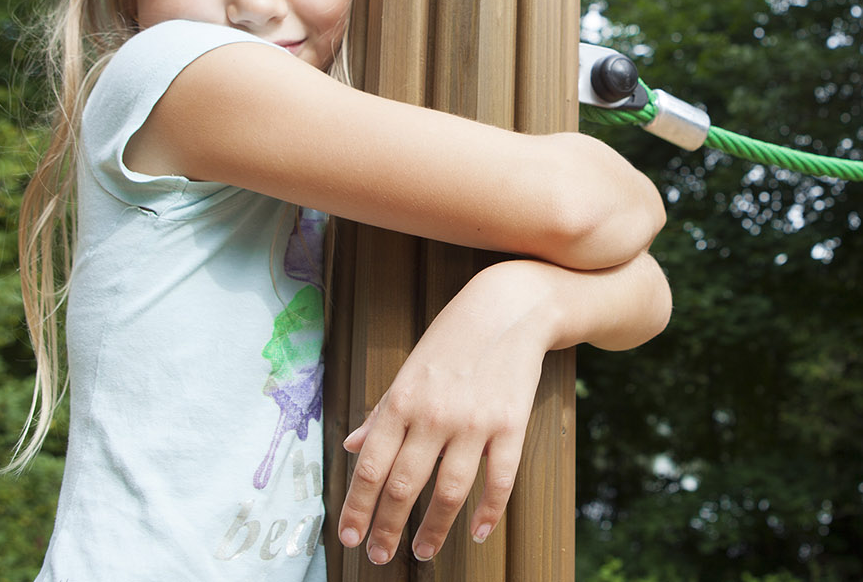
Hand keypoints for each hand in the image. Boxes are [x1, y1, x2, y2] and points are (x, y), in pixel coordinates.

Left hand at [335, 262, 557, 563]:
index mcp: (402, 401)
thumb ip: (381, 412)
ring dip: (434, 530)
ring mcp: (474, 422)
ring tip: (423, 551)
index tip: (350, 537)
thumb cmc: (453, 339)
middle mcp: (434, 414)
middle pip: (404, 485)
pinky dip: (489, 512)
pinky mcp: (511, 425)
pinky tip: (478, 531)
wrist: (509, 308)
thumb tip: (352, 446)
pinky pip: (499, 480)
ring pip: (449, 491)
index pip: (371, 466)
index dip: (358, 508)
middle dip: (388, 527)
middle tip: (379, 555)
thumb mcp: (408, 370)